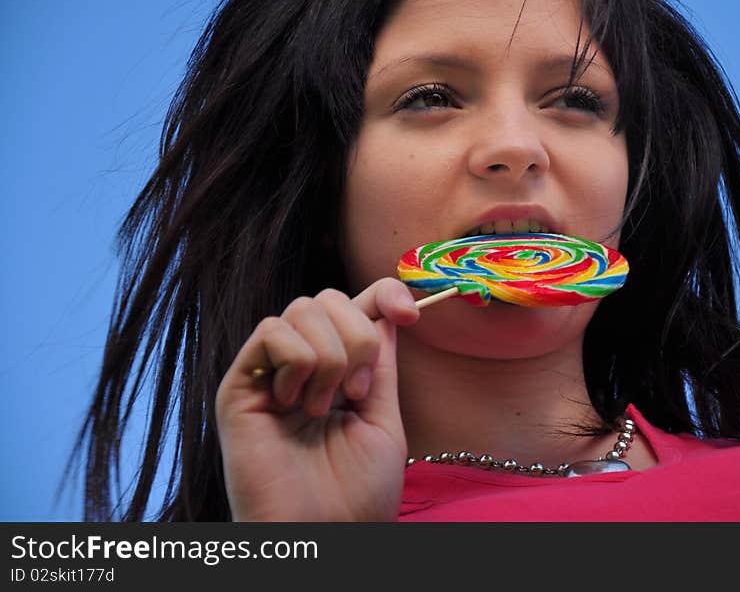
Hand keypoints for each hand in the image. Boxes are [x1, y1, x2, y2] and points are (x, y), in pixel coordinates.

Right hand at [215, 277, 419, 520]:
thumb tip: (388, 308)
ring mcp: (269, 373)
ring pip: (303, 308)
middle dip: (359, 339)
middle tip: (356, 395)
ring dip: (330, 357)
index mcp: (338, 370)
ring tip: (322, 408)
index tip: (410, 313)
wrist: (326, 535)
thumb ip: (380, 363)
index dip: (385, 293)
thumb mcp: (382, 417)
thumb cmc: (355, 493)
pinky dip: (297, 361)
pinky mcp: (239, 386)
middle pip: (330, 297)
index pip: (357, 304)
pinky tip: (293, 404)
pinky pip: (271, 331)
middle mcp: (302, 365)